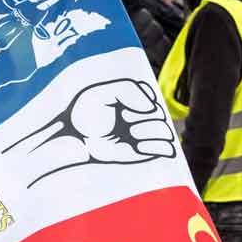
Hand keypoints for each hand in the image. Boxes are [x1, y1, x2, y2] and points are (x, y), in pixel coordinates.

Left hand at [2, 78, 175, 186]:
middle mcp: (140, 116)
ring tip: (131, 133)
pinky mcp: (144, 151)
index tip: (122, 105)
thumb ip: (128, 90)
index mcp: (132, 99)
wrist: (75, 142)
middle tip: (123, 120)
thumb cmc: (84, 116)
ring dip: (150, 130)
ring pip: (165, 130)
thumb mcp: (100, 93)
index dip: (140, 98)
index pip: (150, 94)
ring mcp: (143, 134)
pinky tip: (138, 145)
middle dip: (143, 116)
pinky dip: (158, 146)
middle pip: (159, 112)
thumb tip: (151, 107)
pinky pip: (166, 148)